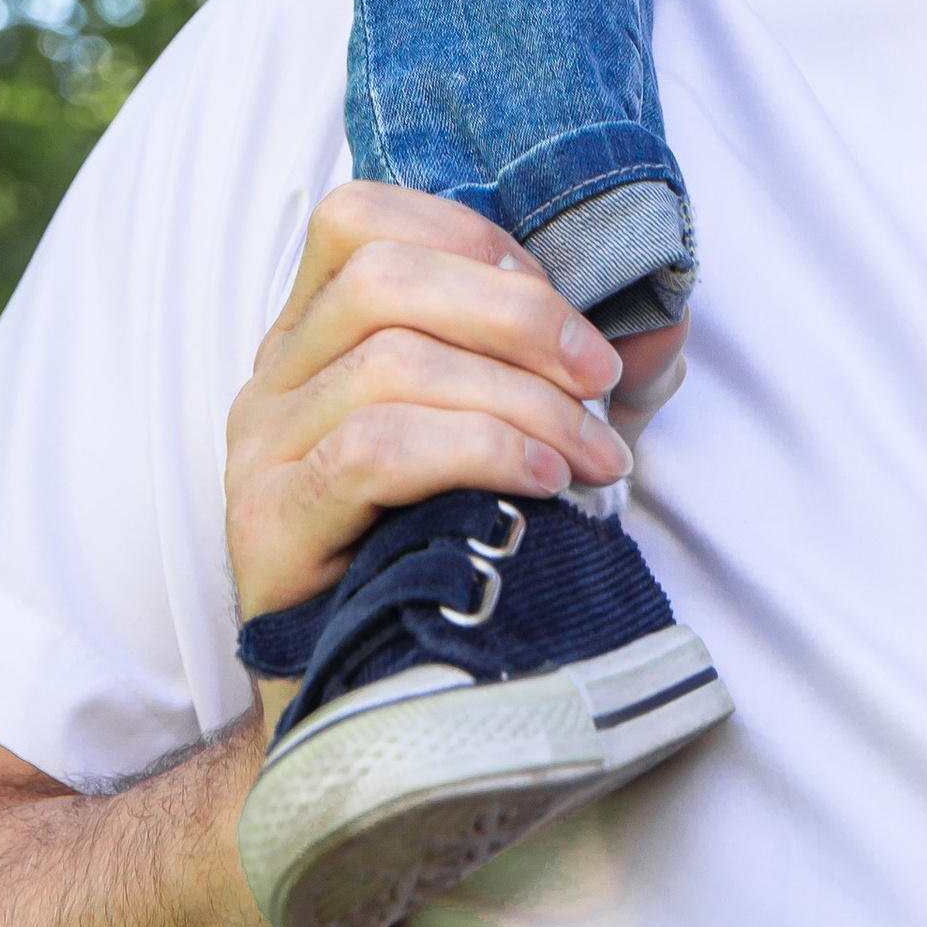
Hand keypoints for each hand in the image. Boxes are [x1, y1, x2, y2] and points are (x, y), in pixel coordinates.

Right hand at [225, 185, 636, 626]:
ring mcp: (259, 452)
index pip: (362, 219)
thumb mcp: (523, 437)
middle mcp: (272, 378)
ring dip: (519, 400)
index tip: (564, 313)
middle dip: (517, 316)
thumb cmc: (447, 550)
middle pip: (382, 278)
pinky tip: (542, 485)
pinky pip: (373, 452)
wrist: (370, 707)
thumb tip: (666, 322)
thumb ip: (581, 375)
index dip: (473, 241)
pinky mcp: (267, 529)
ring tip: (592, 458)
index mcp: (315, 332)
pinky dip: (478, 450)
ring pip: (389, 362)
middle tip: (602, 382)